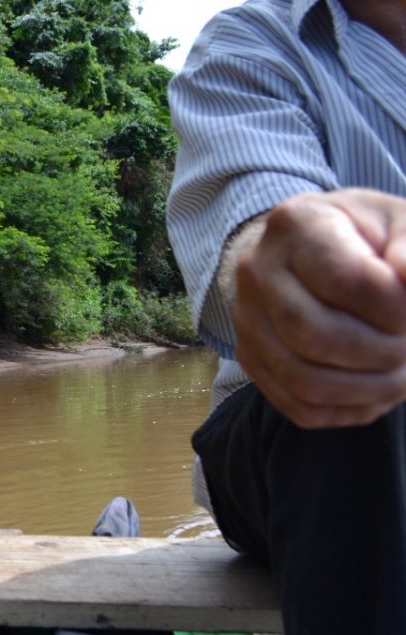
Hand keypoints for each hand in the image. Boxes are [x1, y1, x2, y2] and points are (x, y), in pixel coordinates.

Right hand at [233, 189, 405, 427]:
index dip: (397, 308)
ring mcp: (246, 320)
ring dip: (370, 389)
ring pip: (305, 381)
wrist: (312, 250)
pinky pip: (299, 407)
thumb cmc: (368, 237)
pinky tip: (377, 389)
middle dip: (383, 353)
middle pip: (316, 336)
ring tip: (404, 374)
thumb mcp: (400, 223)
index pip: (348, 281)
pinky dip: (349, 409)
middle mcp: (256, 272)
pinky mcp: (251, 359)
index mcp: (296, 223)